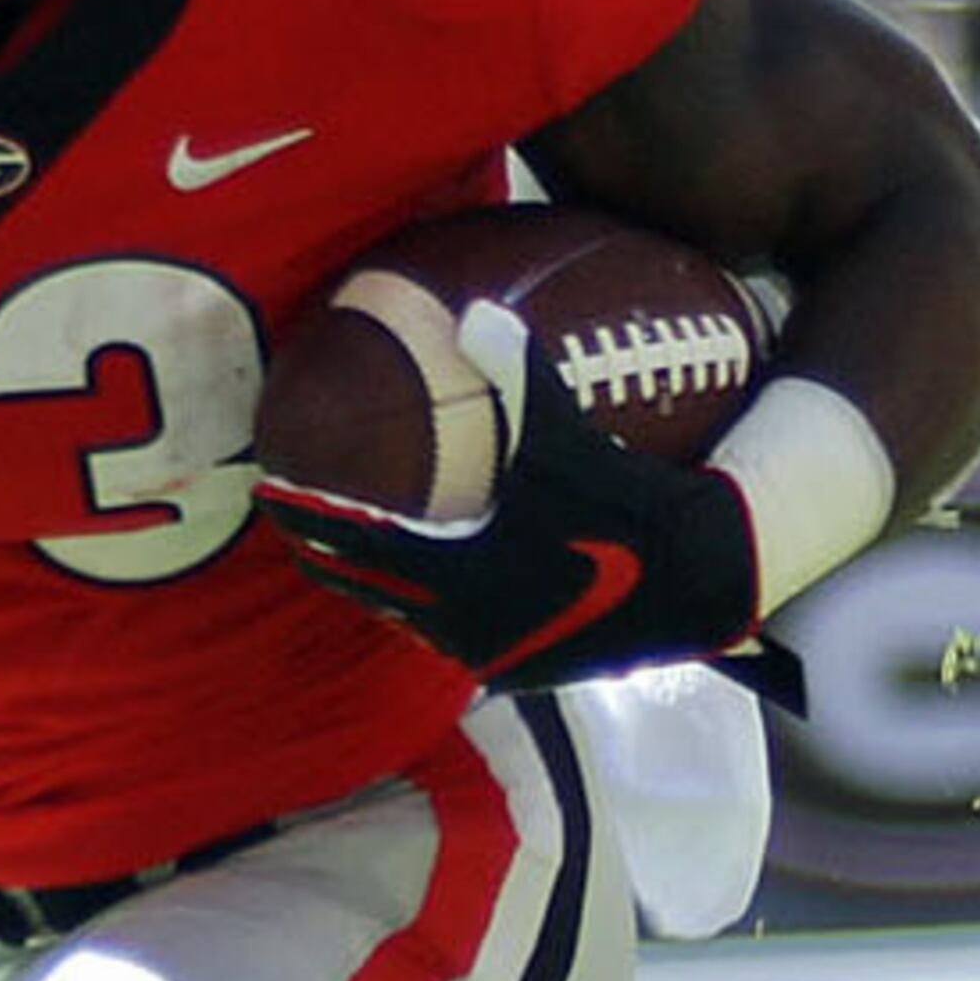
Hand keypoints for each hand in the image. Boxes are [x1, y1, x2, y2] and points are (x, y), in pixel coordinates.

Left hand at [258, 303, 786, 697]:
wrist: (703, 578)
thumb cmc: (632, 503)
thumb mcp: (570, 437)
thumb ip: (519, 376)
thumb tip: (473, 312)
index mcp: (464, 570)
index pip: (365, 546)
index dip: (316, 521)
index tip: (276, 495)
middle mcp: (468, 624)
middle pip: (373, 592)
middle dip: (331, 559)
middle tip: (294, 526)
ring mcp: (498, 653)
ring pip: (413, 623)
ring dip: (378, 590)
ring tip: (349, 564)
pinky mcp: (530, 668)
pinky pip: (458, 640)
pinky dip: (431, 611)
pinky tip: (435, 592)